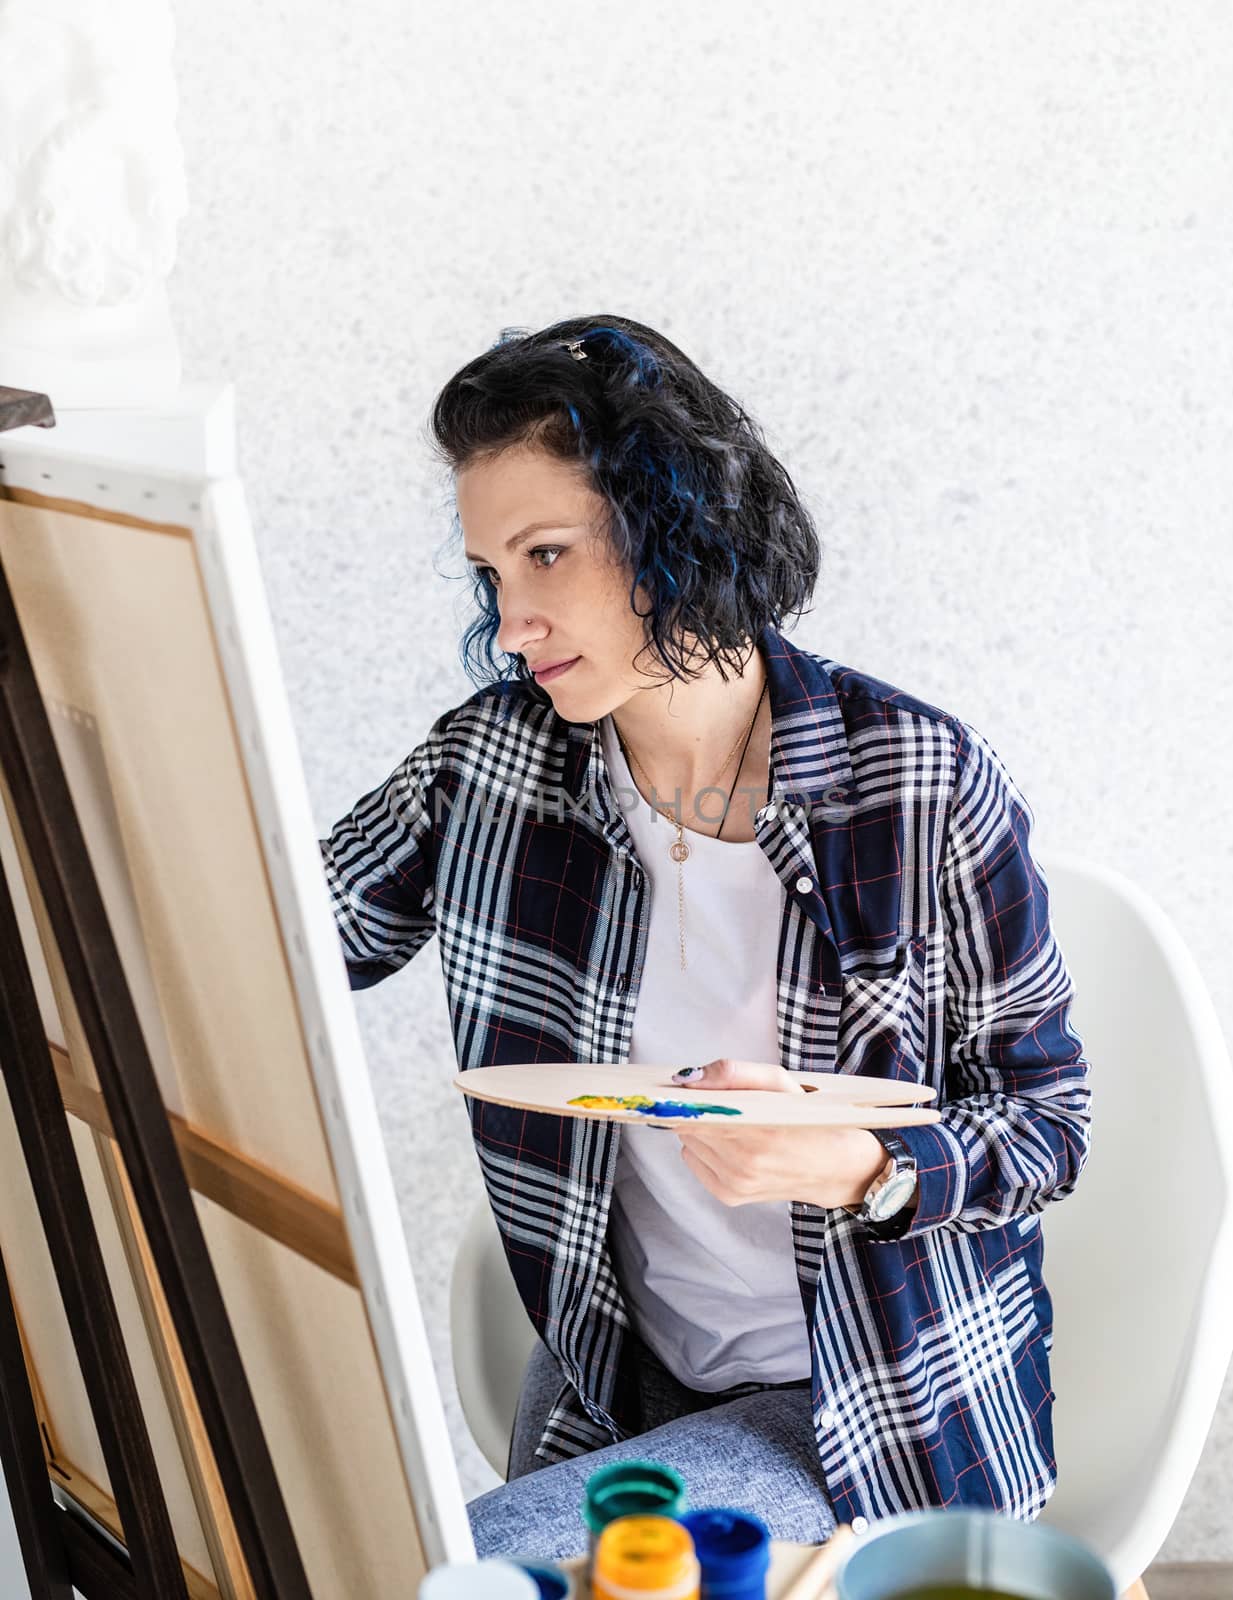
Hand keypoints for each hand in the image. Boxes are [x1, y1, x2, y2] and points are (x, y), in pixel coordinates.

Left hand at [669, 1057, 889, 1209]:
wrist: (838, 1169)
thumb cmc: (811, 1119)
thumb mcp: (780, 1082)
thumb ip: (733, 1073)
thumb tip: (687, 1077)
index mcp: (759, 1130)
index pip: (694, 1110)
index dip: (688, 1095)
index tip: (686, 1085)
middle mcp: (743, 1162)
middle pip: (688, 1125)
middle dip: (698, 1109)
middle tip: (720, 1101)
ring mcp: (735, 1183)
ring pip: (688, 1142)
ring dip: (703, 1130)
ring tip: (734, 1125)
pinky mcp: (730, 1196)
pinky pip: (694, 1161)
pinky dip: (705, 1150)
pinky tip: (732, 1144)